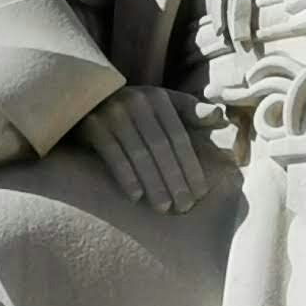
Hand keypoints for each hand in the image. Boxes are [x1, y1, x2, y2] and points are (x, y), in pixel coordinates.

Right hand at [82, 83, 215, 212]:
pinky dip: (126, 176)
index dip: (191, 166)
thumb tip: (221, 117)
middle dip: (175, 179)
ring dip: (154, 183)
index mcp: (158, 98)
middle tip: (184, 207)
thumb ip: (190, 111)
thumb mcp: (161, 104)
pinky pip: (112, 154)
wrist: (84, 100)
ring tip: (164, 208)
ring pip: (139, 153)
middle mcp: (137, 101)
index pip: (179, 137)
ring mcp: (113, 112)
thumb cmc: (132, 109)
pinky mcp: (92, 125)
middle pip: (161, 147)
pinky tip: (136, 197)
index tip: (200, 193)